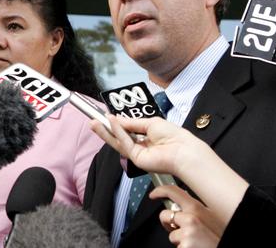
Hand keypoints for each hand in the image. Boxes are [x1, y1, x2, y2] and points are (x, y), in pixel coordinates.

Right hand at [89, 115, 206, 176]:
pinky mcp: (136, 159)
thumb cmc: (173, 135)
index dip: (116, 124)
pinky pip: (124, 144)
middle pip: (118, 138)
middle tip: (93, 121)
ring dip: (104, 132)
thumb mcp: (150, 123)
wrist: (183, 150)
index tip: (105, 116)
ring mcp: (137, 154)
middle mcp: (140, 146)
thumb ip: (131, 123)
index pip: (127, 131)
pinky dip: (116, 132)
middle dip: (105, 129)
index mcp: (146, 137)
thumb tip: (117, 119)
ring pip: (117, 142)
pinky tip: (110, 122)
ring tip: (93, 122)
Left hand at [152, 185, 221, 247]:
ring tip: (193, 242)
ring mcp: (186, 234)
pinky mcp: (184, 246)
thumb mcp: (209, 217)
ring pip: (171, 234)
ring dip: (179, 240)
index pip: (174, 192)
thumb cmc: (216, 238)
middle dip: (168, 223)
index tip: (153, 194)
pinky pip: (176, 246)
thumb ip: (195, 210)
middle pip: (164, 215)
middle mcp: (191, 219)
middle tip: (179, 230)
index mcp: (197, 209)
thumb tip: (182, 205)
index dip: (160, 191)